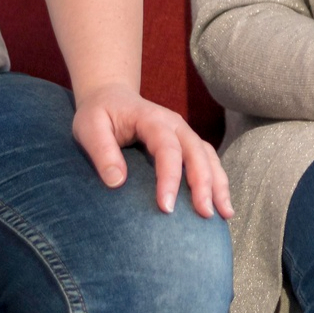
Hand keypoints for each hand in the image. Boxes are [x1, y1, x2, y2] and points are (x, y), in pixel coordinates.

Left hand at [71, 81, 232, 218]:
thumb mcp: (89, 127)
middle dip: (204, 183)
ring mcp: (184, 133)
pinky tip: (221, 204)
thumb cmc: (98, 115)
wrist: (111, 97)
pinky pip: (208, 160)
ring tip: (224, 214)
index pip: (167, 148)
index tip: (166, 208)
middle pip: (196, 152)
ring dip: (218, 184)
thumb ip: (101, 152)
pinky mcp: (186, 144)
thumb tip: (117, 182)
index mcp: (152, 119)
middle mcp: (175, 124)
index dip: (169, 177)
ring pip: (208, 156)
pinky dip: (217, 181)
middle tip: (204, 215)